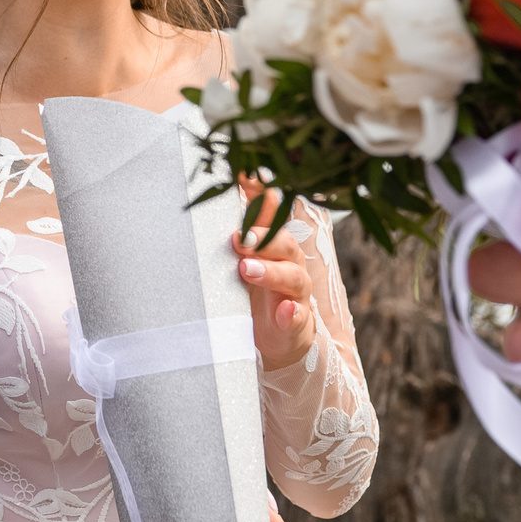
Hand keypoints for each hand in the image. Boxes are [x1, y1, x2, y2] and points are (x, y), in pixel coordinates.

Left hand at [234, 179, 316, 370]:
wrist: (278, 338)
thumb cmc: (254, 293)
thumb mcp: (243, 259)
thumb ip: (236, 232)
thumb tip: (223, 190)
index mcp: (275, 247)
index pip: (274, 219)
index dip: (264, 202)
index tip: (244, 183)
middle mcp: (290, 265)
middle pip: (285, 244)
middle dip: (262, 239)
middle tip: (237, 239)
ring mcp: (296, 295)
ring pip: (293, 278)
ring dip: (271, 272)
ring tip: (247, 270)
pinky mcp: (296, 323)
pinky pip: (297, 317)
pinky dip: (291, 314)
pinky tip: (285, 311)